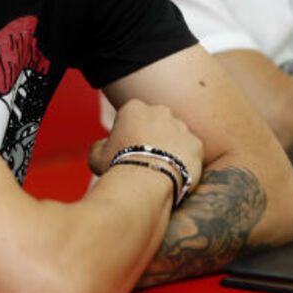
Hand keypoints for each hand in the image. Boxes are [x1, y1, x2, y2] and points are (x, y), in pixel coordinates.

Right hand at [87, 99, 202, 191]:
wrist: (145, 184)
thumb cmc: (118, 168)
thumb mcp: (96, 156)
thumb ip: (100, 145)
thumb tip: (104, 144)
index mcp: (134, 108)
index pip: (133, 117)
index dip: (129, 135)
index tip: (127, 151)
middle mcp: (160, 111)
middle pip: (157, 123)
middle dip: (153, 137)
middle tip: (146, 160)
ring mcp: (181, 126)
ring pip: (175, 136)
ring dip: (170, 149)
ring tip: (160, 171)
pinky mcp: (196, 143)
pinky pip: (190, 151)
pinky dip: (184, 162)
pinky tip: (173, 174)